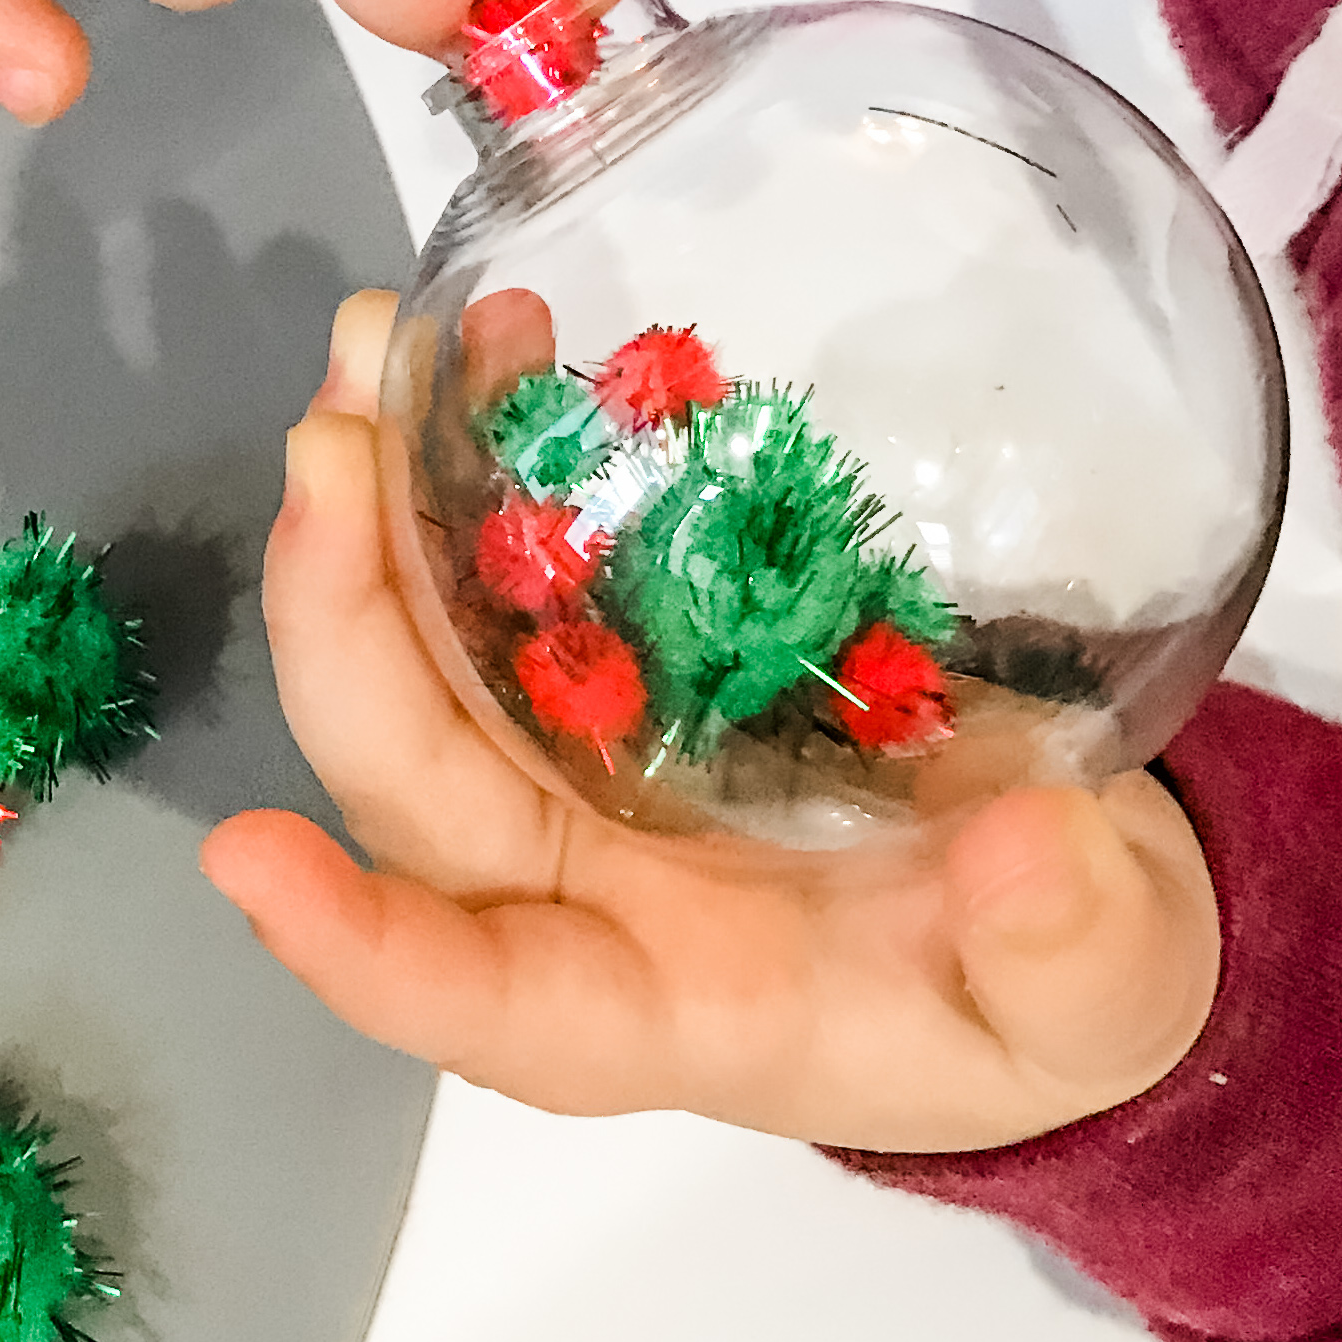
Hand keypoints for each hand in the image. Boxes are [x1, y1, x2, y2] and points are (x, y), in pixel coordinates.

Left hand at [205, 292, 1221, 1150]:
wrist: (1064, 889)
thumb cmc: (1053, 983)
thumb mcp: (1095, 988)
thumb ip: (1069, 944)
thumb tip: (1032, 848)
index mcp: (652, 1002)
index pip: (476, 994)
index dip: (355, 940)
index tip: (247, 856)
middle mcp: (573, 881)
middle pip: (406, 768)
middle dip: (340, 612)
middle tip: (327, 439)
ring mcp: (583, 759)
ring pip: (426, 645)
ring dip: (380, 499)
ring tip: (376, 339)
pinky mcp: (626, 654)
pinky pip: (520, 562)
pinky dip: (494, 450)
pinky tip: (496, 341)